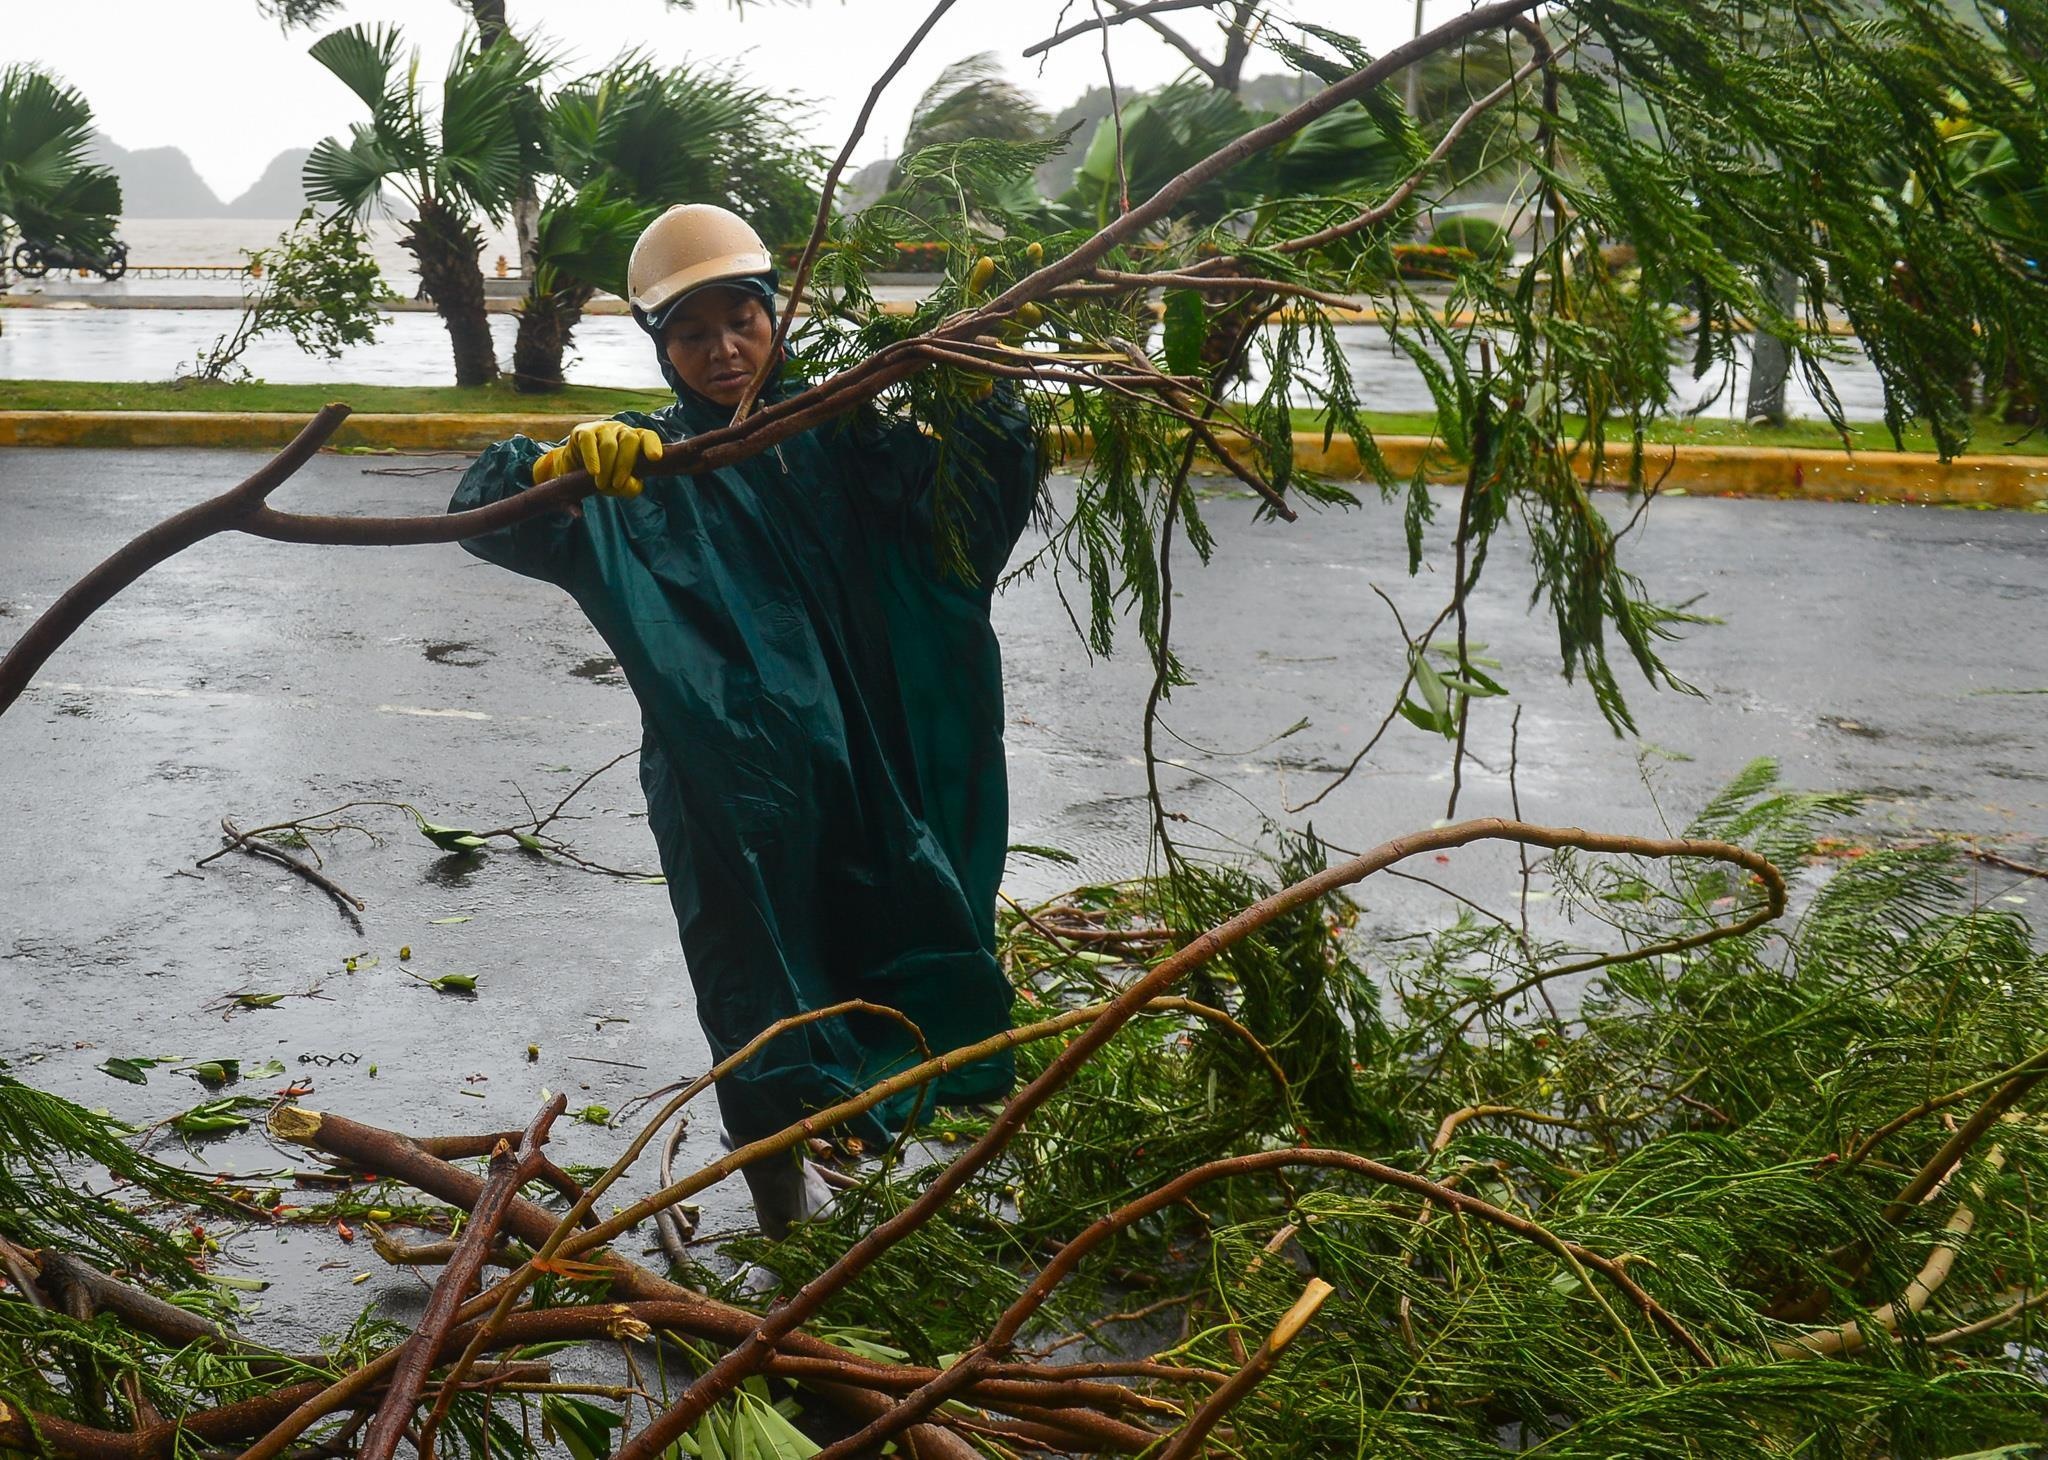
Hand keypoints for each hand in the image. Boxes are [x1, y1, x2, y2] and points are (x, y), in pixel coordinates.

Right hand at [531, 422, 664, 497]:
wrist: (574, 472)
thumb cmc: (605, 476)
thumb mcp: (620, 486)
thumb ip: (630, 487)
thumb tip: (628, 485)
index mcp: (636, 441)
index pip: (648, 436)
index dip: (652, 445)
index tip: (655, 458)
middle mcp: (621, 431)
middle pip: (630, 441)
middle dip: (625, 465)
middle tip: (616, 485)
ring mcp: (603, 429)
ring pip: (610, 445)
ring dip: (607, 468)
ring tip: (601, 485)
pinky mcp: (583, 431)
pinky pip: (589, 442)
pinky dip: (592, 458)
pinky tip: (593, 472)